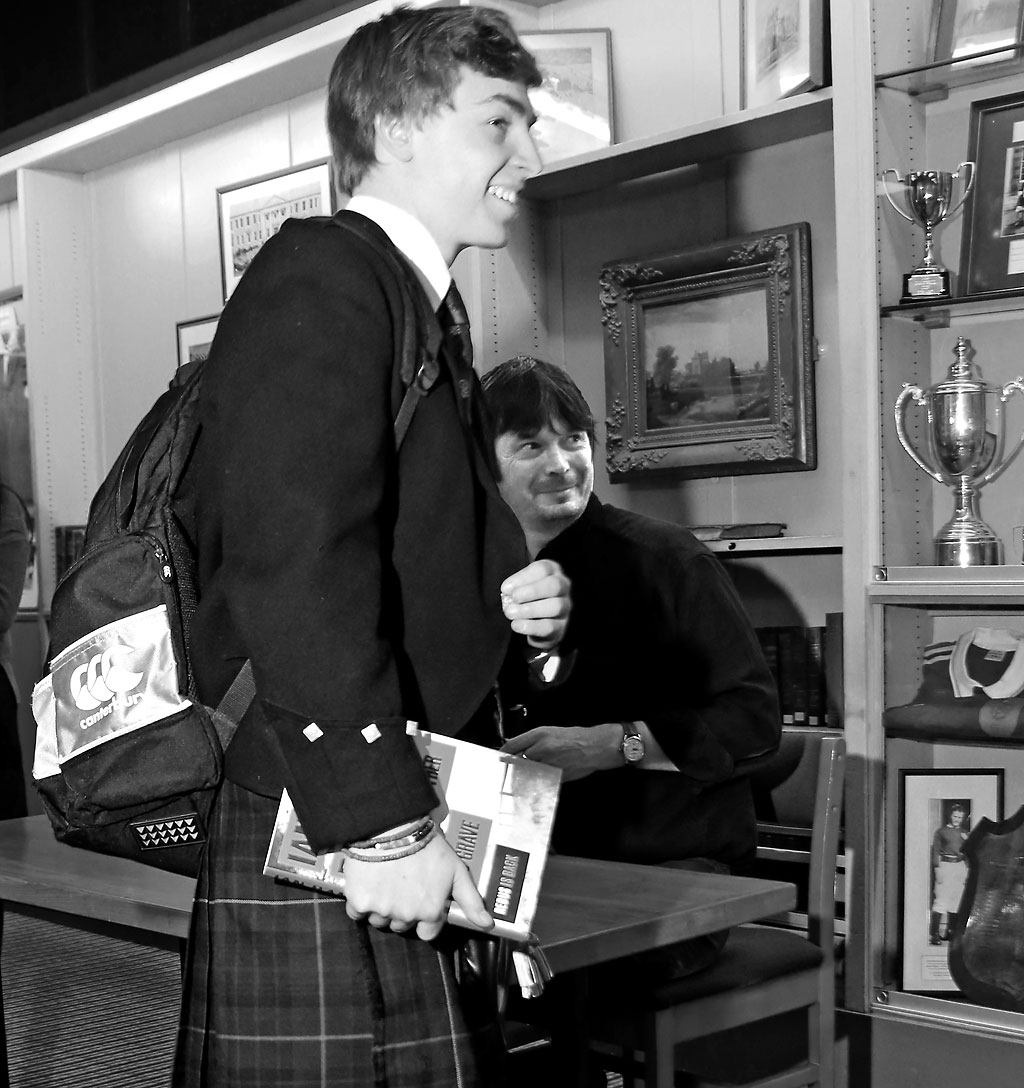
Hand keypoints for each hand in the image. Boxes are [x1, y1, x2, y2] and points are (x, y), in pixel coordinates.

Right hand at [343, 834, 493, 940]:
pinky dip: (361, 901)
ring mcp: (381, 911)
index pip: (428, 933)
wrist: (392, 827)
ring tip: (387, 879)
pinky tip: (369, 881)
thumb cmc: (428, 846)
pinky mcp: (359, 902)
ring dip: (382, 906)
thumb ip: (471, 901)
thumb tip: (488, 925)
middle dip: (404, 909)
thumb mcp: (456, 871)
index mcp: (430, 912)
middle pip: (403, 925)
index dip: (426, 917)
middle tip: (404, 883)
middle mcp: (406, 917)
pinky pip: (358, 912)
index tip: (422, 899)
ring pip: (380, 920)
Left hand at [501, 559, 570, 649]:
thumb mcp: (521, 585)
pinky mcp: (562, 626)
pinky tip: (516, 625)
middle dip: (532, 591)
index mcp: (552, 571)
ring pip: (556, 606)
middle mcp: (563, 587)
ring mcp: (565, 607)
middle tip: (514, 598)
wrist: (536, 621)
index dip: (523, 578)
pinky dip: (530, 626)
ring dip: (530, 609)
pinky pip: (550, 626)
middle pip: (555, 585)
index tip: (506, 588)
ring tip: (511, 613)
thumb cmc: (527, 597)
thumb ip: (515, 586)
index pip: (543, 569)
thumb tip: (507, 590)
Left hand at [501, 723, 622, 781]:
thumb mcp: (551, 733)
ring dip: (521, 778)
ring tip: (519, 780)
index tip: (499, 758)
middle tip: (506, 772)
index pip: (512, 745)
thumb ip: (533, 741)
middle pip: (517, 761)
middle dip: (511, 767)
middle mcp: (541, 748)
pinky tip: (534, 784)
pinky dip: (535, 784)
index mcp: (539, 735)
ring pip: (526, 773)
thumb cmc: (575, 738)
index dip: (502, 753)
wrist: (595, 746)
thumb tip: (518, 750)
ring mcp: (548, 763)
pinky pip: (539, 782)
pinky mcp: (555, 775)